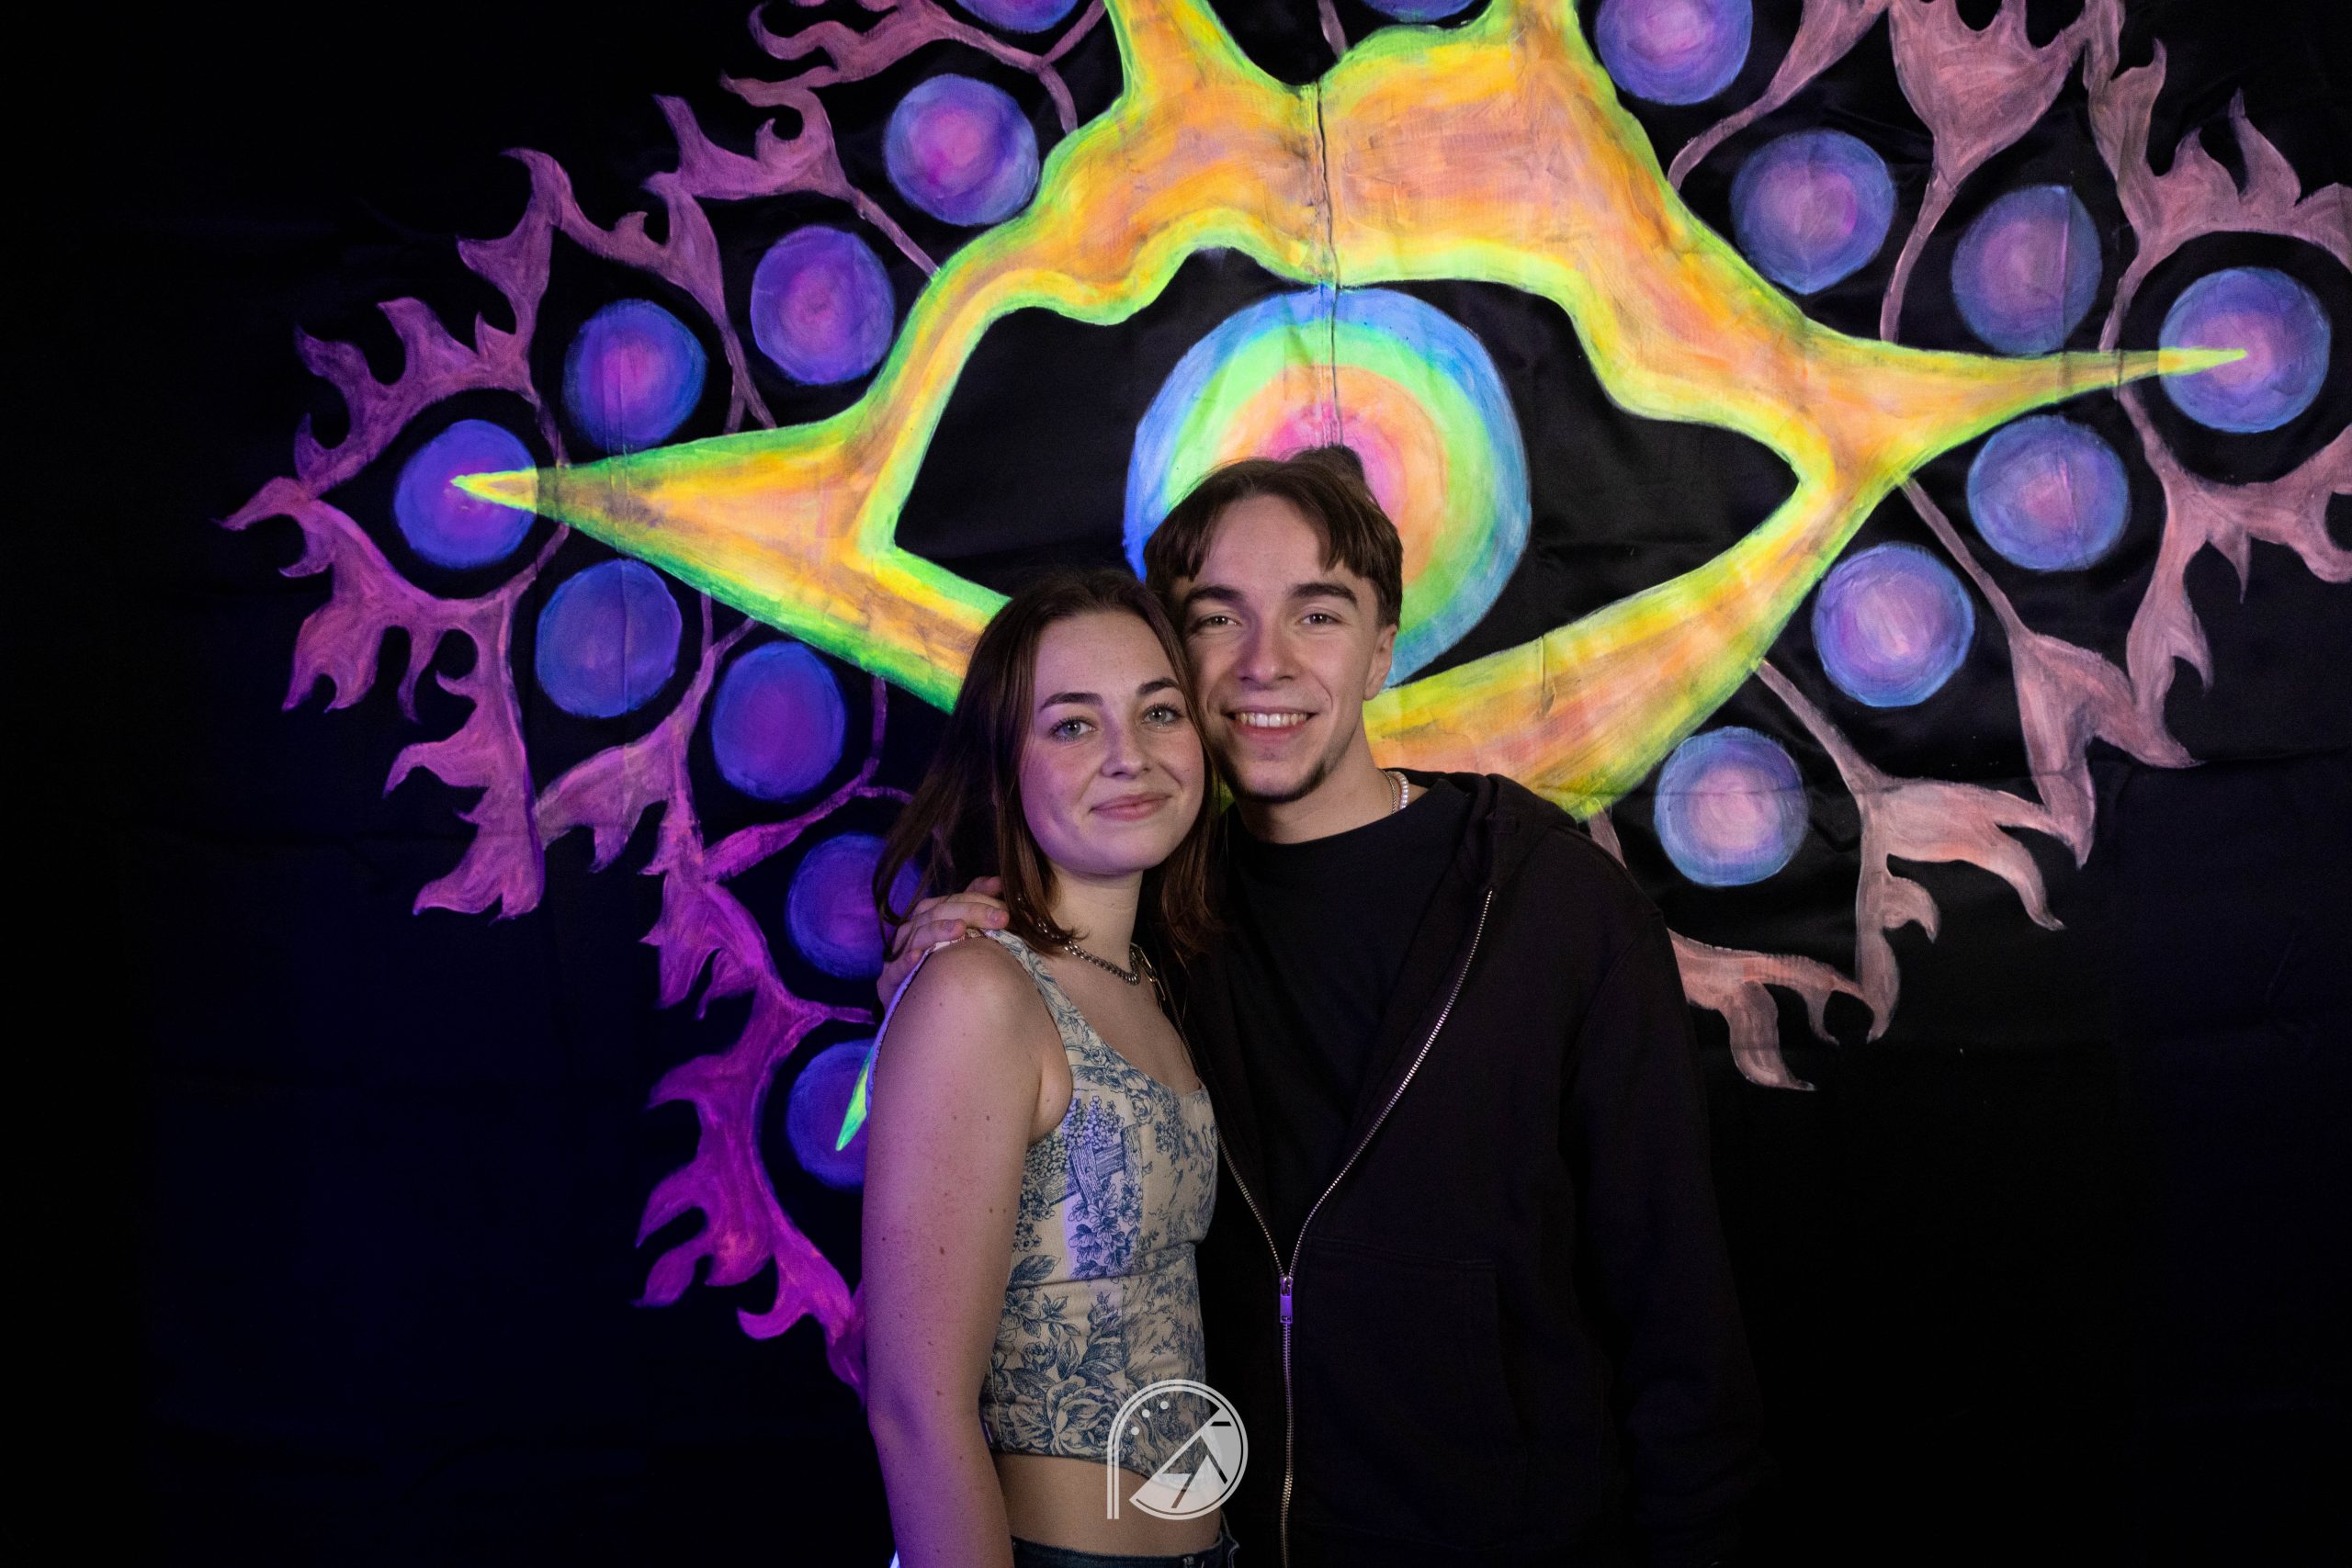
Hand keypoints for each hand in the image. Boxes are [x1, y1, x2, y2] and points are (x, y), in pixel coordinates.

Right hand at [876, 876, 1009, 1007]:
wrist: (913, 1001)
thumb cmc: (939, 963)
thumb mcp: (958, 932)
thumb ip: (975, 904)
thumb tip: (998, 881)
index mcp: (929, 915)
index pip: (954, 900)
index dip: (980, 900)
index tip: (1005, 908)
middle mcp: (913, 929)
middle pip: (940, 912)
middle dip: (972, 912)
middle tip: (1000, 918)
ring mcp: (900, 952)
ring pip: (919, 934)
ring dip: (939, 930)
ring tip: (961, 928)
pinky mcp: (889, 978)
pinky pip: (897, 967)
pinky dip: (907, 960)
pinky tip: (918, 957)